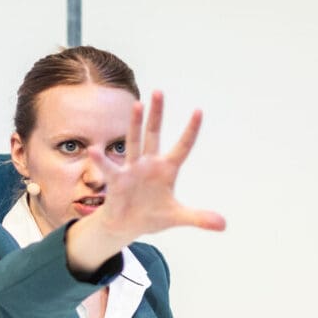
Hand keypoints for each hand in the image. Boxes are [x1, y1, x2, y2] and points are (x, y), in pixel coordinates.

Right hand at [65, 92, 225, 276]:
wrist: (127, 225)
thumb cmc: (152, 215)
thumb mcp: (178, 217)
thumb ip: (199, 218)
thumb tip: (224, 225)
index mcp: (167, 169)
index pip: (183, 146)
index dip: (191, 130)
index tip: (199, 111)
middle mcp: (149, 163)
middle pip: (154, 134)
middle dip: (157, 115)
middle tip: (159, 92)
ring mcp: (132, 169)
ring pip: (134, 142)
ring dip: (136, 124)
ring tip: (138, 105)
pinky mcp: (117, 180)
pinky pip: (109, 168)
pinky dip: (102, 160)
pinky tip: (94, 150)